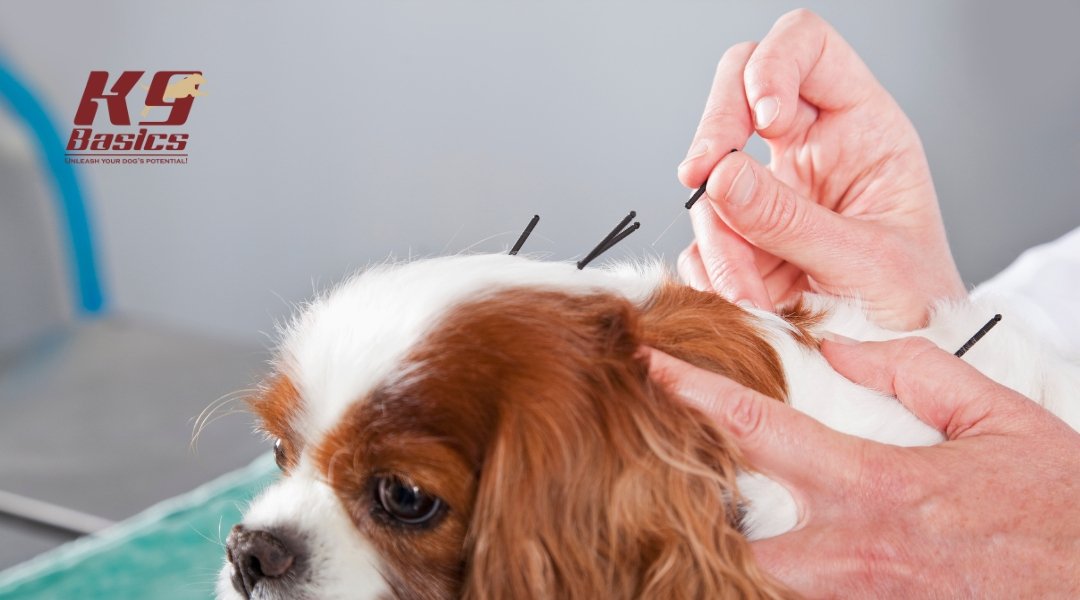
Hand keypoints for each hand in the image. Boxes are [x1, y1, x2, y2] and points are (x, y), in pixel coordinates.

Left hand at [647, 339, 1079, 596]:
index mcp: (874, 484)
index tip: (653, 364)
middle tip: (659, 461)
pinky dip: (773, 578)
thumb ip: (911, 371)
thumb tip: (836, 342)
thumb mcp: (997, 417)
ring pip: (756, 579)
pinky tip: (767, 553)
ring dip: (725, 546)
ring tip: (700, 509)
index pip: (757, 427)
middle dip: (687, 496)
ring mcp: (855, 597)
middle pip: (727, 528)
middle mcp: (849, 550)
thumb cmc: (1060, 510)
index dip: (695, 391)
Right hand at [677, 9, 964, 328]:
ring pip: (711, 180)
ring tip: (755, 297)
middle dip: (713, 134)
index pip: (806, 48)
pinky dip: (710, 274)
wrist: (903, 372)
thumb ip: (790, 221)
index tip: (759, 122)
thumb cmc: (915, 312)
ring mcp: (770, 193)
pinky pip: (701, 238)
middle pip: (735, 91)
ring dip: (720, 240)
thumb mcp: (866, 265)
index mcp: (862, 129)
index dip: (773, 65)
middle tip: (698, 181)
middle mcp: (811, 149)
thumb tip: (719, 174)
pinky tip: (747, 303)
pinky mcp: (742, 240)